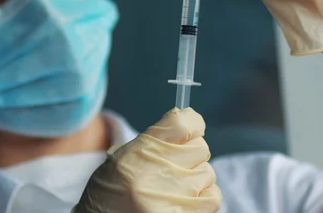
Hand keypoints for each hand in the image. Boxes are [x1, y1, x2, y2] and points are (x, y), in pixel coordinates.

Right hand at [75, 108, 221, 211]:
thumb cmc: (110, 191)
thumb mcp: (123, 156)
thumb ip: (156, 141)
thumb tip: (191, 123)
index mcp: (140, 151)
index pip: (184, 123)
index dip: (192, 124)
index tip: (190, 131)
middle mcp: (156, 173)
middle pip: (201, 148)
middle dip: (191, 155)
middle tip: (175, 166)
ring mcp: (171, 198)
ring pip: (208, 173)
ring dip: (197, 179)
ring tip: (176, 187)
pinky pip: (212, 198)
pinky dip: (203, 198)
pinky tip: (185, 200)